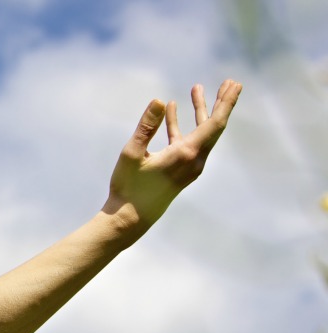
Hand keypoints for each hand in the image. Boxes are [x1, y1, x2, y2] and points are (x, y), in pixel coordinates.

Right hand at [102, 79, 241, 235]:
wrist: (130, 217)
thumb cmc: (128, 187)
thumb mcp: (132, 153)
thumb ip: (147, 126)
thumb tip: (160, 100)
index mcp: (186, 154)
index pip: (215, 123)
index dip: (226, 102)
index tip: (235, 85)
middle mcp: (194, 160)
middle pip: (214, 127)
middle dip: (221, 103)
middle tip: (230, 82)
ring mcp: (189, 167)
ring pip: (201, 134)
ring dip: (200, 112)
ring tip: (197, 89)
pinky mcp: (182, 170)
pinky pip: (188, 142)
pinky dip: (184, 125)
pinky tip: (173, 110)